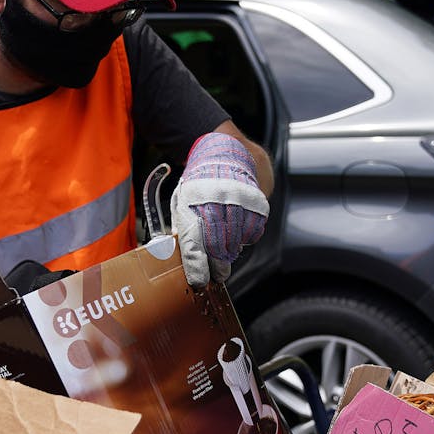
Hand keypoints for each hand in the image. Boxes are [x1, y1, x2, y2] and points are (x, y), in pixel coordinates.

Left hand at [170, 133, 268, 286]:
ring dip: (230, 252)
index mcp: (193, 205)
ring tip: (226, 246)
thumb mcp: (183, 200)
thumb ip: (182, 227)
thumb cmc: (201, 180)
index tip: (199, 280)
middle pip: (217, 249)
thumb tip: (177, 253)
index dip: (197, 266)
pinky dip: (245, 237)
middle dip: (216, 267)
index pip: (193, 243)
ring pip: (236, 244)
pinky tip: (237, 228)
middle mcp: (216, 205)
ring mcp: (238, 206)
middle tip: (216, 274)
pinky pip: (252, 234)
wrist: (228, 153)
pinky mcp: (256, 207)